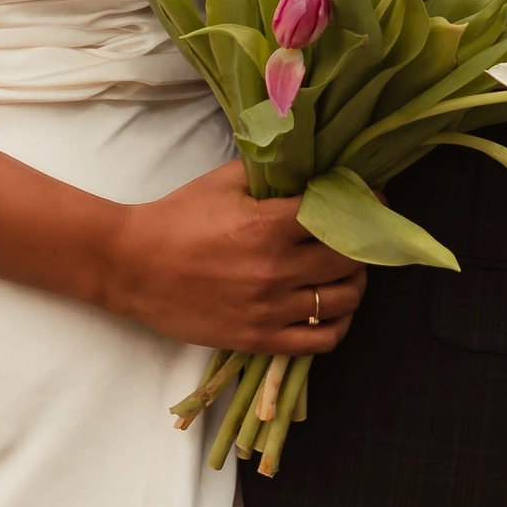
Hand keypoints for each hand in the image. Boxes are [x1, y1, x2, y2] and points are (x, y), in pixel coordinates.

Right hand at [105, 160, 366, 352]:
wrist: (133, 266)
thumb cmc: (178, 218)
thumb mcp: (224, 181)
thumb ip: (270, 172)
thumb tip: (310, 164)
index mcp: (268, 225)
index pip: (338, 215)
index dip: (364, 205)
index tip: (373, 200)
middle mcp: (275, 270)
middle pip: (348, 259)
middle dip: (364, 243)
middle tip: (363, 234)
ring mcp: (269, 310)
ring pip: (341, 301)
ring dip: (355, 283)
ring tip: (350, 270)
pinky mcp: (259, 340)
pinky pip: (319, 342)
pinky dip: (337, 326)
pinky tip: (335, 310)